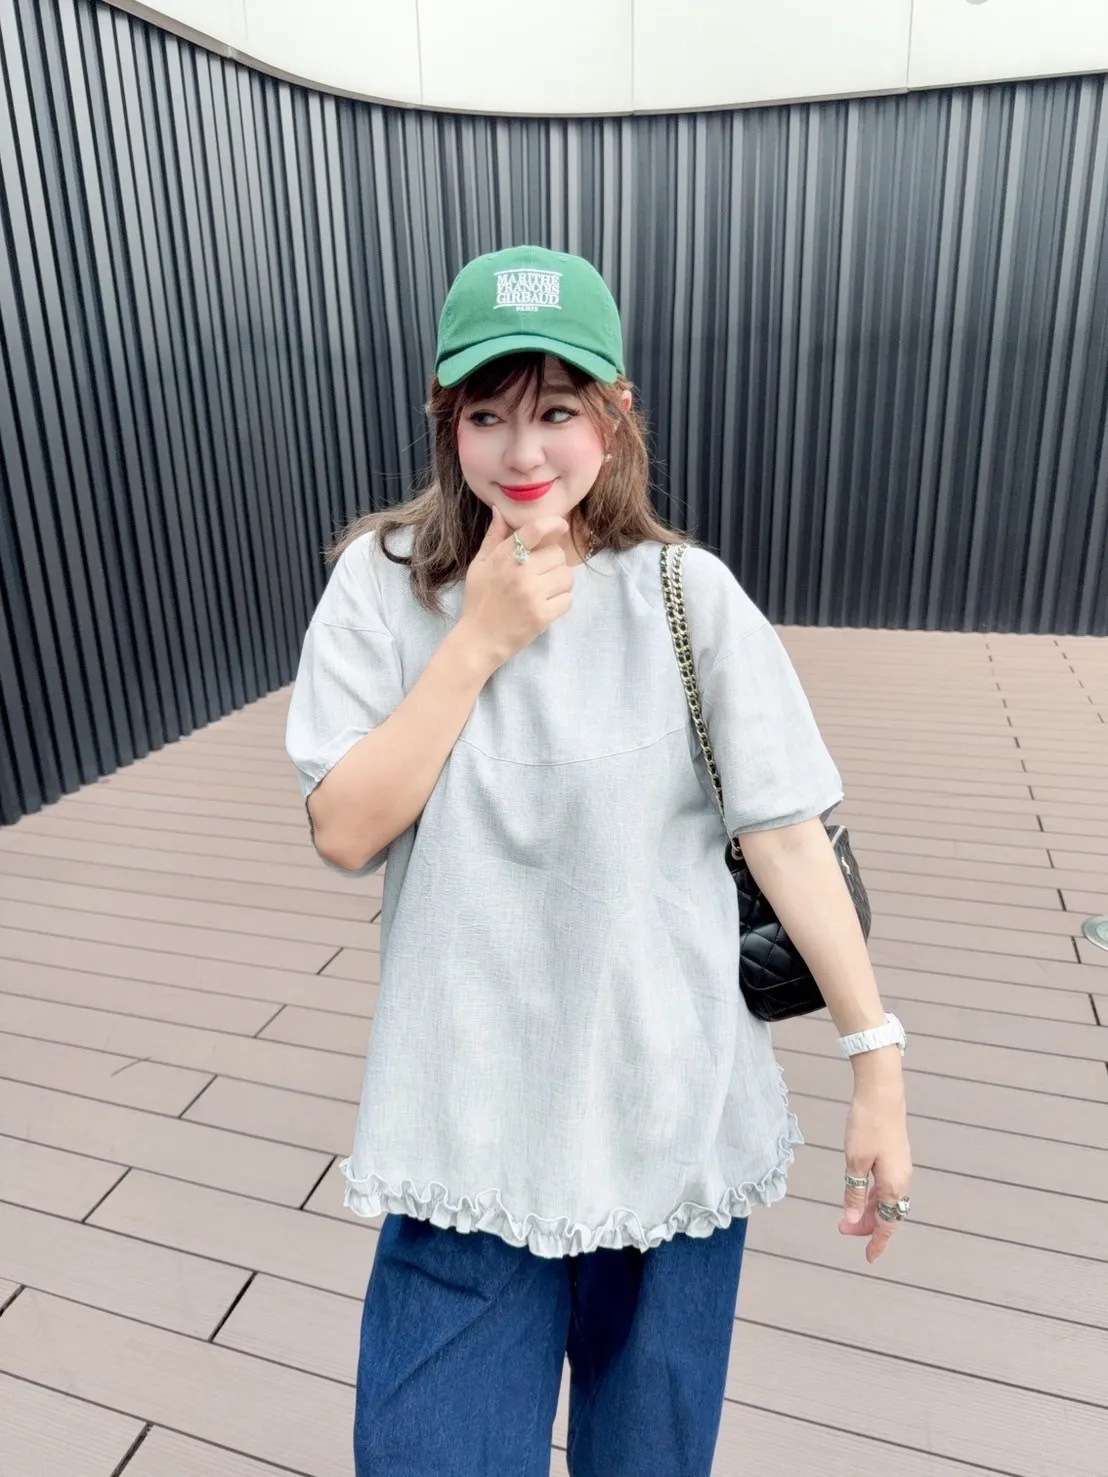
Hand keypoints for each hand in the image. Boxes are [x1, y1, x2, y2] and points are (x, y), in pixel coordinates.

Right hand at [457, 509, 574, 672]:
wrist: (478, 640)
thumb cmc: (478, 600)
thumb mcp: (479, 565)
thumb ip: (493, 538)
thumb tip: (500, 511)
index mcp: (504, 557)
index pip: (535, 530)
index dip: (553, 524)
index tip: (560, 526)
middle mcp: (520, 573)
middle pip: (557, 555)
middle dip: (554, 562)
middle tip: (543, 573)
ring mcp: (533, 595)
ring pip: (566, 577)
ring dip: (561, 582)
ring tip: (546, 589)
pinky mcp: (543, 616)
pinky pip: (567, 599)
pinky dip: (561, 602)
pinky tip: (547, 604)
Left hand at [839, 1053, 911, 1262]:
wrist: (882, 1093)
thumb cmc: (867, 1126)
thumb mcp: (855, 1161)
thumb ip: (853, 1192)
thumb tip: (852, 1220)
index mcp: (894, 1185)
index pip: (886, 1223)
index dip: (876, 1242)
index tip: (869, 1258)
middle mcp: (901, 1180)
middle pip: (886, 1213)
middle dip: (867, 1225)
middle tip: (844, 1229)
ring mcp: (900, 1167)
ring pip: (885, 1198)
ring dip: (868, 1209)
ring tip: (848, 1216)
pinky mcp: (895, 1156)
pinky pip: (884, 1185)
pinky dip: (871, 1194)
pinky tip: (859, 1192)